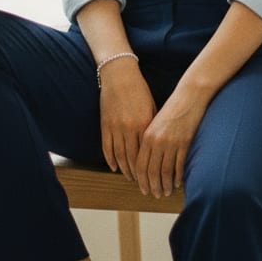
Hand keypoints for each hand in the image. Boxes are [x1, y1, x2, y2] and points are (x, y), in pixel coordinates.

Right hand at [99, 61, 155, 180]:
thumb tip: (156, 145)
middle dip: (138, 174)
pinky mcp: (104, 125)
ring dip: (125, 169)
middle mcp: (128, 128)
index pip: (146, 153)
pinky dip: (110, 159)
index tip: (155, 177)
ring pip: (119, 156)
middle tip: (144, 184)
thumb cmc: (139, 90)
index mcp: (143, 124)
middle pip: (132, 158)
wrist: (119, 76)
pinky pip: (107, 147)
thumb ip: (152, 126)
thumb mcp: (151, 107)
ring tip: (131, 179)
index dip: (150, 167)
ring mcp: (115, 127)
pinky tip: (115, 167)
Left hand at [135, 88, 207, 197]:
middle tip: (155, 195)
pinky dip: (178, 177)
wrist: (189, 96)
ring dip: (165, 185)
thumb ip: (150, 140)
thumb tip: (148, 161)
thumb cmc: (172, 108)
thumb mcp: (156, 123)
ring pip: (165, 171)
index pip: (140, 165)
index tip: (144, 189)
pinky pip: (179, 165)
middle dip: (153, 186)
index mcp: (146, 135)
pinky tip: (178, 183)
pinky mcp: (184, 143)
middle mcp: (156, 141)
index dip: (142, 180)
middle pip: (151, 171)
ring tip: (166, 192)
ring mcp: (171, 142)